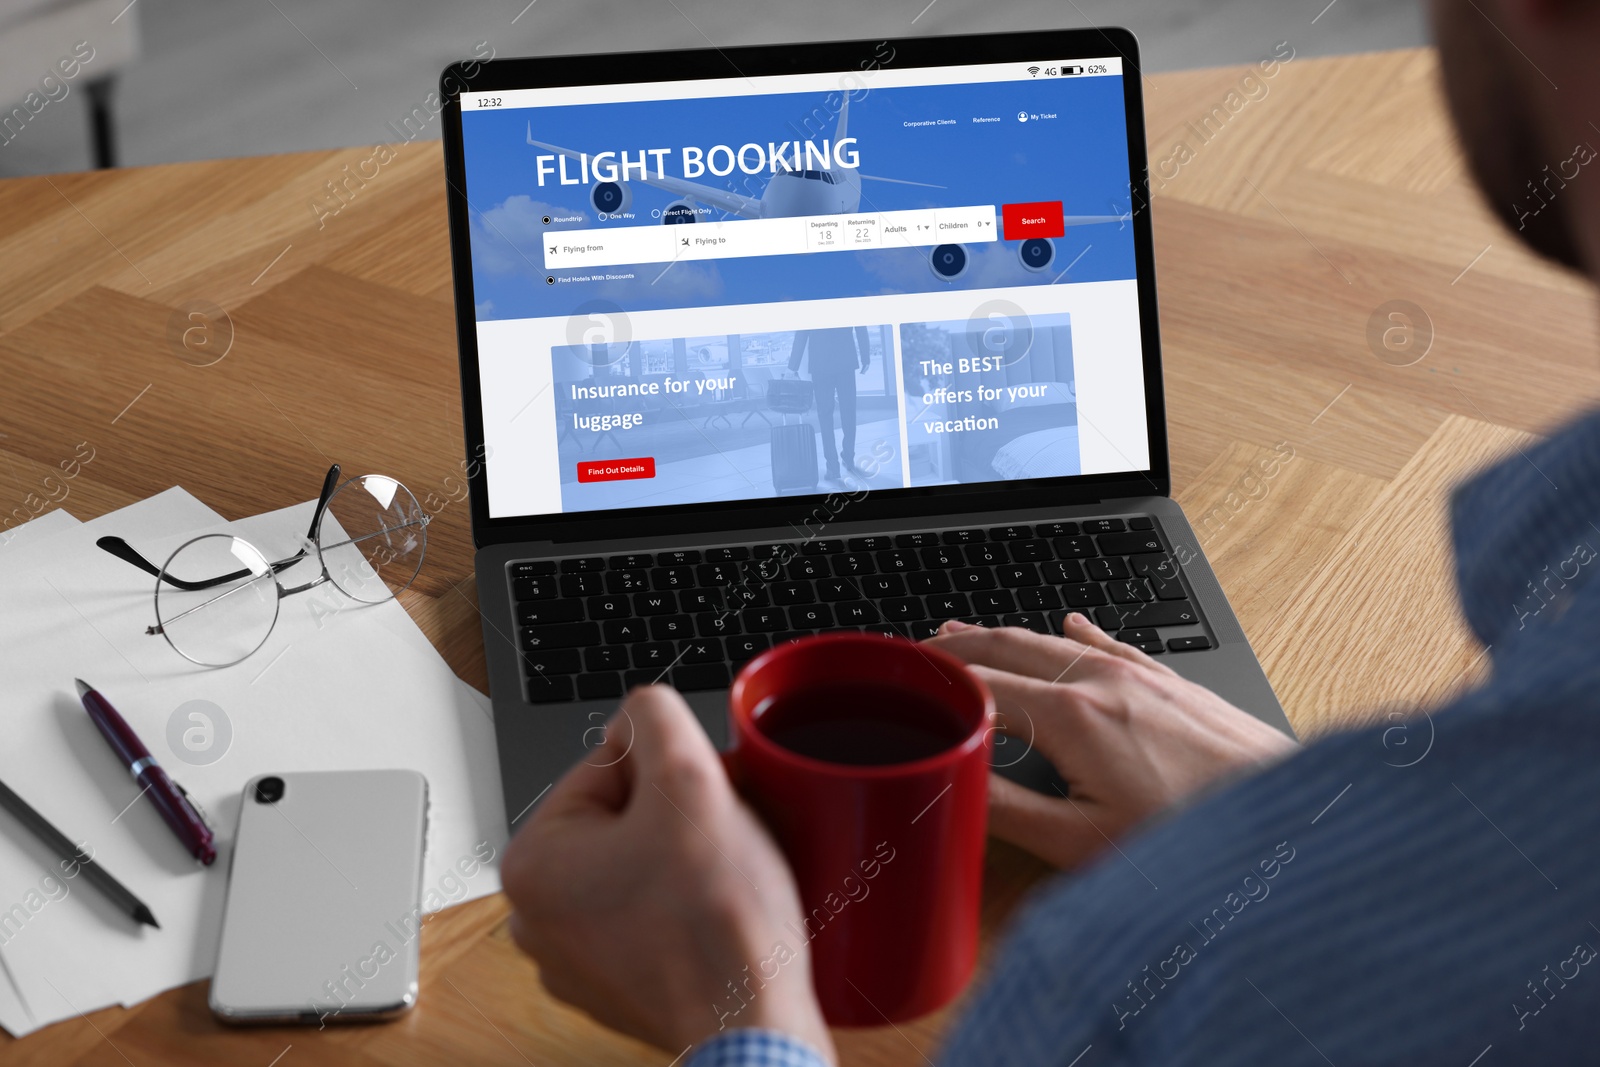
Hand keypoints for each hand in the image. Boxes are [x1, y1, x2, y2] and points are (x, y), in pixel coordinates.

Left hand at [501, 686, 835, 1061]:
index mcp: (532, 861)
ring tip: (724, 877)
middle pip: (623, 815)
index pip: (605, 765)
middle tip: (721, 837)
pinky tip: (719, 914)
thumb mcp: (688, 778)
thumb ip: (655, 715)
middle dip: (679, 813)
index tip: (704, 799)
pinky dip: (688, 903)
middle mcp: (538, 916)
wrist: (755, 1028)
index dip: (671, 769)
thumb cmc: (718, 925)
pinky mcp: (620, 984)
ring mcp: (578, 957)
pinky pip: (655, 911)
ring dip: (688, 854)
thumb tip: (642, 711)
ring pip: (643, 862)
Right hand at [924, 614, 1296, 868]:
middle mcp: (1103, 682)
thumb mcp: (1080, 843)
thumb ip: (1007, 808)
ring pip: (1056, 641)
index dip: (933, 675)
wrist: (1291, 824)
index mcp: (1070, 716)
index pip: (979, 682)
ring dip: (1006, 635)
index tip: (896, 672)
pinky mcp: (1175, 686)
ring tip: (967, 631)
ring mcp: (1143, 678)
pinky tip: (1073, 621)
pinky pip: (1113, 644)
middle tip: (917, 647)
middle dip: (960, 644)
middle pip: (1012, 647)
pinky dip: (1078, 632)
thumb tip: (952, 779)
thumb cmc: (1190, 842)